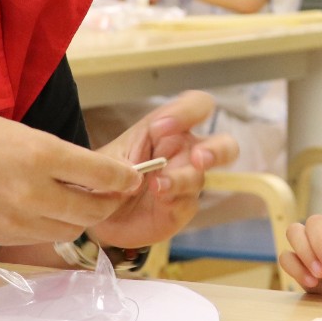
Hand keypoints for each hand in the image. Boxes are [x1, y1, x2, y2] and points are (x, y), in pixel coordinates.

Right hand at [0, 105, 142, 246]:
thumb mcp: (19, 130)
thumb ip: (55, 154)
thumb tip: (90, 172)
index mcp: (41, 155)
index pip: (103, 176)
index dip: (125, 179)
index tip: (132, 177)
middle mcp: (34, 192)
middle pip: (94, 211)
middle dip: (110, 202)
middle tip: (114, 193)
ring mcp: (16, 219)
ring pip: (70, 229)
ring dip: (82, 217)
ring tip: (81, 201)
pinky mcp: (0, 236)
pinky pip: (41, 236)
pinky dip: (52, 225)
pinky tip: (47, 208)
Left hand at [87, 90, 236, 248]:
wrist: (97, 214)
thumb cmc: (107, 176)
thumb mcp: (105, 160)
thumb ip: (118, 163)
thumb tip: (137, 174)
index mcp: (169, 128)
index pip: (196, 106)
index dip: (187, 112)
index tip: (162, 126)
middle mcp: (184, 153)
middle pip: (224, 145)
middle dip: (217, 151)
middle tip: (199, 158)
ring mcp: (186, 181)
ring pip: (200, 177)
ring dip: (181, 179)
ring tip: (158, 186)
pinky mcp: (182, 208)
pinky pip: (187, 203)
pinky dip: (173, 200)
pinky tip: (158, 200)